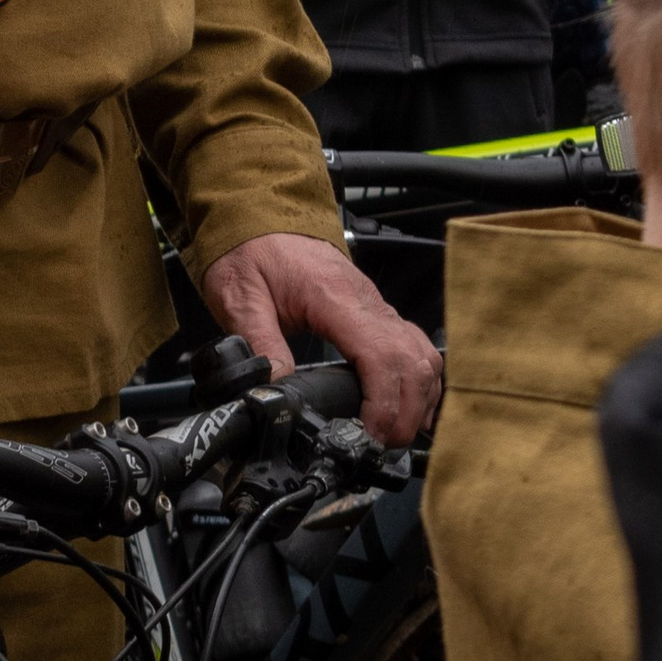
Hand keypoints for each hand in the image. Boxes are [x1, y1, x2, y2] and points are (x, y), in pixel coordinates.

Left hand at [202, 232, 440, 450]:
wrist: (258, 214)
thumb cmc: (250, 249)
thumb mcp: (239, 297)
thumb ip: (259, 344)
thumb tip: (276, 391)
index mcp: (334, 296)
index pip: (380, 355)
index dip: (385, 403)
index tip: (370, 434)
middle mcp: (366, 300)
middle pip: (412, 362)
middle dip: (406, 412)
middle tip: (381, 446)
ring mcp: (376, 304)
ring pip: (422, 354)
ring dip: (419, 398)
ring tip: (395, 434)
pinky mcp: (376, 310)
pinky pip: (415, 346)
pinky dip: (420, 380)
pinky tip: (409, 405)